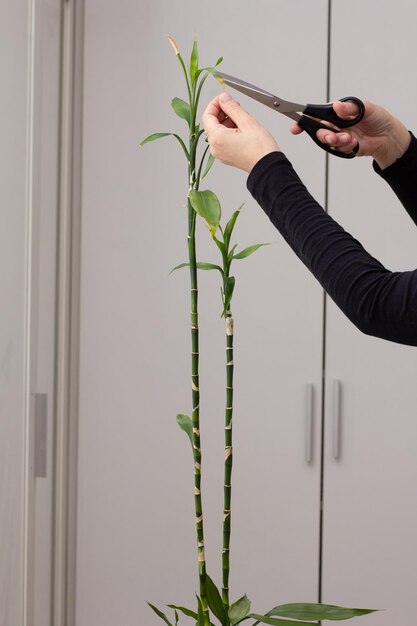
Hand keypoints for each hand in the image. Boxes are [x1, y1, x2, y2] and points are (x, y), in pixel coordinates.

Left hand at [202, 92, 278, 172]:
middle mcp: (215, 148)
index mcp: (217, 138)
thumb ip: (232, 108)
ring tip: (242, 119)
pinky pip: (223, 140)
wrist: (268, 166)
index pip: (207, 115)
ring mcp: (220, 154)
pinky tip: (242, 128)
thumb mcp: (247, 121)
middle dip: (222, 112)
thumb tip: (224, 98)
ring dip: (227, 121)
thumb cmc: (260, 148)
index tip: (224, 98)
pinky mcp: (226, 156)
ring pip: (218, 131)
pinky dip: (229, 131)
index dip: (215, 103)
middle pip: (212, 123)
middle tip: (235, 106)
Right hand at [291, 99, 410, 168]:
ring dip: (336, 141)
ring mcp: (338, 136)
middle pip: (319, 130)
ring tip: (348, 138)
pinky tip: (354, 142)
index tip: (296, 126)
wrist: (388, 136)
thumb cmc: (378, 118)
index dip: (304, 120)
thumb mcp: (366, 108)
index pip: (316, 114)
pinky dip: (345, 146)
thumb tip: (336, 106)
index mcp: (336, 112)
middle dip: (324, 134)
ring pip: (327, 141)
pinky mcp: (343, 147)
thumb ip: (350, 108)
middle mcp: (335, 124)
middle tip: (333, 136)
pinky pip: (337, 149)